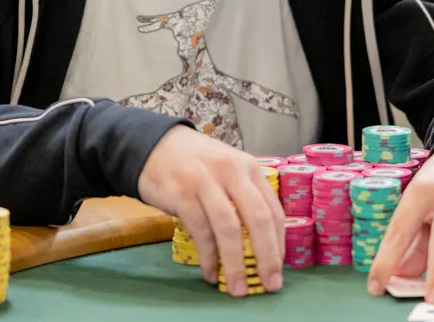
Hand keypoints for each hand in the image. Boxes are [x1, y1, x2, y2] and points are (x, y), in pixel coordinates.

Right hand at [137, 126, 284, 296]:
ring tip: (237, 288)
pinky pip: (201, 231)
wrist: (154, 146)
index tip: (278, 268)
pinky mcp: (182, 193)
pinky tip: (209, 272)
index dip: (279, 243)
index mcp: (248, 168)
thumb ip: (244, 196)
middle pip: (258, 219)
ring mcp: (206, 181)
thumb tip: (262, 243)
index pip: (273, 209)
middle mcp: (231, 171)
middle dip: (267, 257)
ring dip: (235, 264)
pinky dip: (208, 256)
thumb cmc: (196, 163)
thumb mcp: (228, 169)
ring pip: (229, 228)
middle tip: (270, 284)